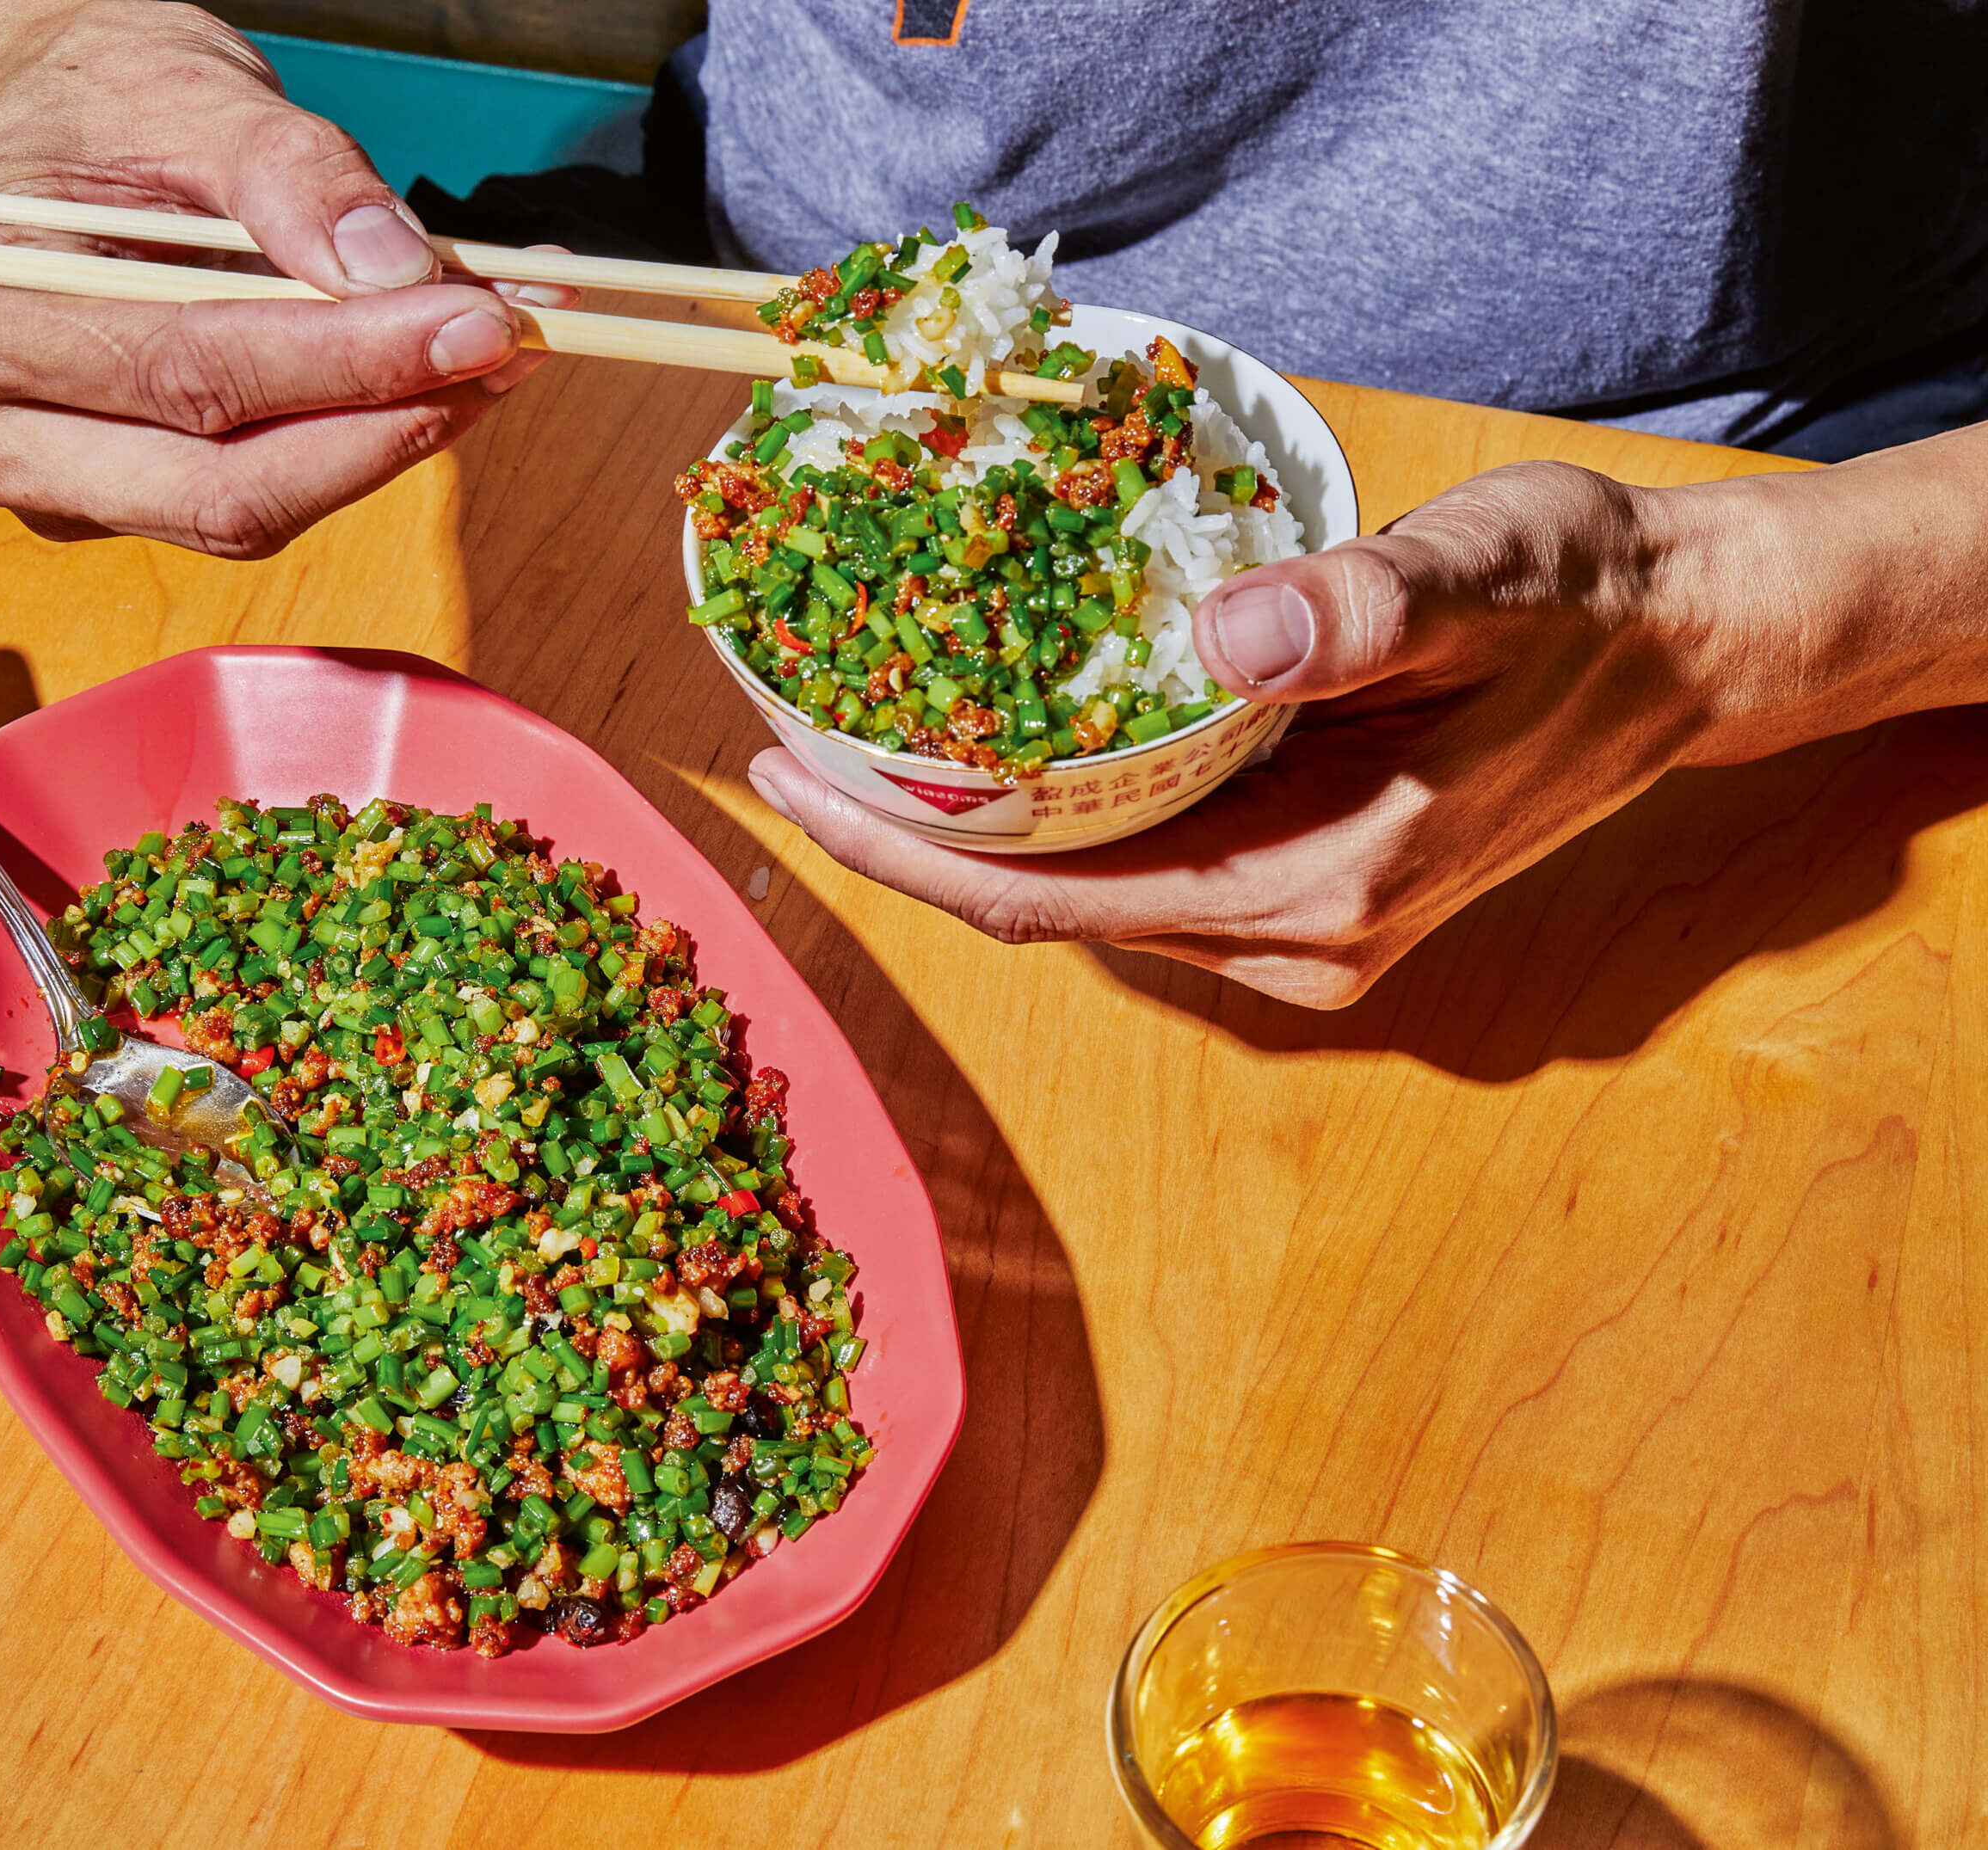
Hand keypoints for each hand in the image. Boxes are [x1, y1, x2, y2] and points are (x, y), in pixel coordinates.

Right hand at [0, 0, 572, 555]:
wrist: (54, 119)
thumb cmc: (101, 104)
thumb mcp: (190, 95)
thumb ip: (293, 177)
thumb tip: (390, 267)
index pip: (190, 374)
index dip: (350, 363)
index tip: (479, 323)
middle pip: (224, 481)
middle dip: (383, 424)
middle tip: (501, 352)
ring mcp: (59, 488)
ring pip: (254, 510)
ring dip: (388, 444)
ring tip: (488, 361)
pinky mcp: (129, 504)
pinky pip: (262, 500)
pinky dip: (359, 447)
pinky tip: (433, 383)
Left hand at [748, 461, 1734, 1007]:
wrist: (1685, 649)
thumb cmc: (1589, 603)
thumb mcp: (1487, 575)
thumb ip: (1358, 613)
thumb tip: (1224, 632)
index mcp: (1324, 883)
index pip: (1060, 898)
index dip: (910, 852)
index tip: (792, 783)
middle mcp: (1298, 937)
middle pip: (1050, 912)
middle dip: (910, 844)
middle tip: (790, 745)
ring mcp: (1301, 929)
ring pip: (1088, 900)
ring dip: (968, 836)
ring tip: (854, 745)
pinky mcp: (1303, 893)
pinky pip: (1137, 875)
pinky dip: (1048, 825)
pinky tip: (985, 756)